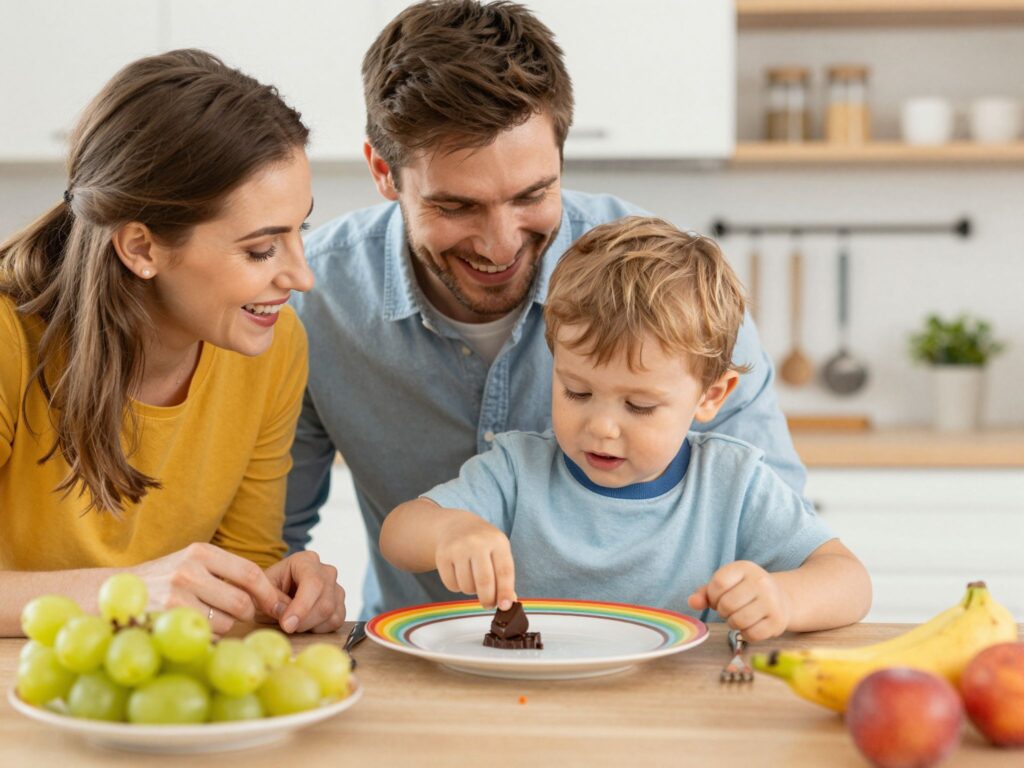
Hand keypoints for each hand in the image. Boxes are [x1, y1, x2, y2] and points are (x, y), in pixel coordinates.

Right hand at [133, 543, 289, 634]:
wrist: (115, 591)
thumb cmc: (166, 579)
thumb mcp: (193, 563)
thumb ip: (226, 572)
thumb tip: (273, 597)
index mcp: (201, 552)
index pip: (250, 573)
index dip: (268, 592)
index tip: (277, 605)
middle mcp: (189, 570)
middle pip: (241, 601)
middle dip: (248, 613)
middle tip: (242, 615)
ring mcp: (175, 596)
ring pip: (225, 622)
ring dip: (226, 626)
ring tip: (208, 617)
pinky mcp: (165, 619)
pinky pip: (205, 635)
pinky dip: (208, 636)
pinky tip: (195, 627)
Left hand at [263, 551, 345, 633]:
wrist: (276, 592)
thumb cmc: (266, 589)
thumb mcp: (260, 591)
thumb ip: (271, 601)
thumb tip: (287, 618)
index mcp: (306, 560)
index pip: (313, 583)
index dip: (302, 607)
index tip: (287, 625)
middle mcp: (326, 571)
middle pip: (325, 602)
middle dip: (304, 621)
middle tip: (286, 627)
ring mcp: (336, 587)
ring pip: (332, 614)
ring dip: (310, 626)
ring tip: (294, 622)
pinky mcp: (340, 603)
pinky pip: (336, 621)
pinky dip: (320, 629)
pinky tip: (306, 623)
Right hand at [435, 515, 515, 609]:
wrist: (457, 526)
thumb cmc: (484, 544)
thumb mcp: (499, 552)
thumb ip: (504, 576)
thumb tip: (508, 602)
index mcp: (498, 541)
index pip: (504, 571)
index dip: (505, 592)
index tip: (505, 607)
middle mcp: (478, 542)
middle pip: (484, 581)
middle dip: (487, 599)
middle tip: (488, 605)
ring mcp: (458, 548)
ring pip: (467, 586)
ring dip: (471, 591)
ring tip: (473, 581)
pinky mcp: (442, 555)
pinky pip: (451, 585)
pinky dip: (457, 587)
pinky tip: (460, 575)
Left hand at [687, 561, 791, 641]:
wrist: (781, 598)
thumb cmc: (745, 591)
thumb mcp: (726, 585)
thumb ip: (705, 593)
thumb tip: (691, 602)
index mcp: (745, 568)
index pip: (719, 583)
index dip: (712, 596)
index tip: (718, 599)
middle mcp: (761, 581)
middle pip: (727, 604)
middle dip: (722, 611)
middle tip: (729, 610)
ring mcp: (772, 601)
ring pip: (738, 621)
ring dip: (733, 623)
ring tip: (738, 617)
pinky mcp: (778, 621)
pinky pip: (752, 634)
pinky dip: (745, 634)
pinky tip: (750, 626)